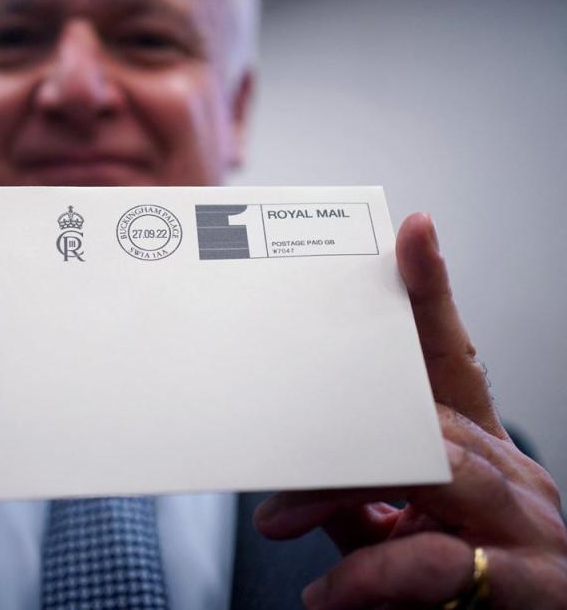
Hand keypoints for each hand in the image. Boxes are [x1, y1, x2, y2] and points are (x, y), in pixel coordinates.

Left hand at [253, 213, 566, 608]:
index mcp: (478, 450)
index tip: (411, 231)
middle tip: (270, 473)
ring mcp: (531, 525)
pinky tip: (329, 593)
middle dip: (339, 438)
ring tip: (279, 521)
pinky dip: (373, 575)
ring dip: (342, 495)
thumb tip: (290, 479)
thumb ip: (352, 500)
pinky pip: (439, 560)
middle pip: (423, 418)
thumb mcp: (390, 534)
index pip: (452, 360)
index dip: (433, 295)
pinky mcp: (534, 582)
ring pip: (434, 471)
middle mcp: (513, 474)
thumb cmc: (448, 590)